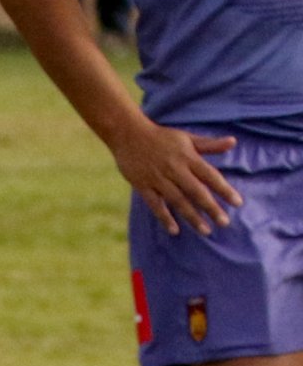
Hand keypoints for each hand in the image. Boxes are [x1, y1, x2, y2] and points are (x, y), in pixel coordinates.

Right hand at [108, 118, 242, 236]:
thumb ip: (209, 144)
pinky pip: (155, 204)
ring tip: (205, 231)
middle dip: (211, 208)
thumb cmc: (161, 137)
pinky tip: (174, 230)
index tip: (237, 203)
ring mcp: (158, 179)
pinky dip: (164, 217)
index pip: (210, 176)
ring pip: (178, 201)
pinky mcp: (143, 186)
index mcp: (188, 157)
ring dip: (192, 217)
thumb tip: (233, 142)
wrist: (129, 135)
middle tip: (224, 223)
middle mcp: (175, 170)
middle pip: (196, 192)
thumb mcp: (187, 138)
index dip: (224, 190)